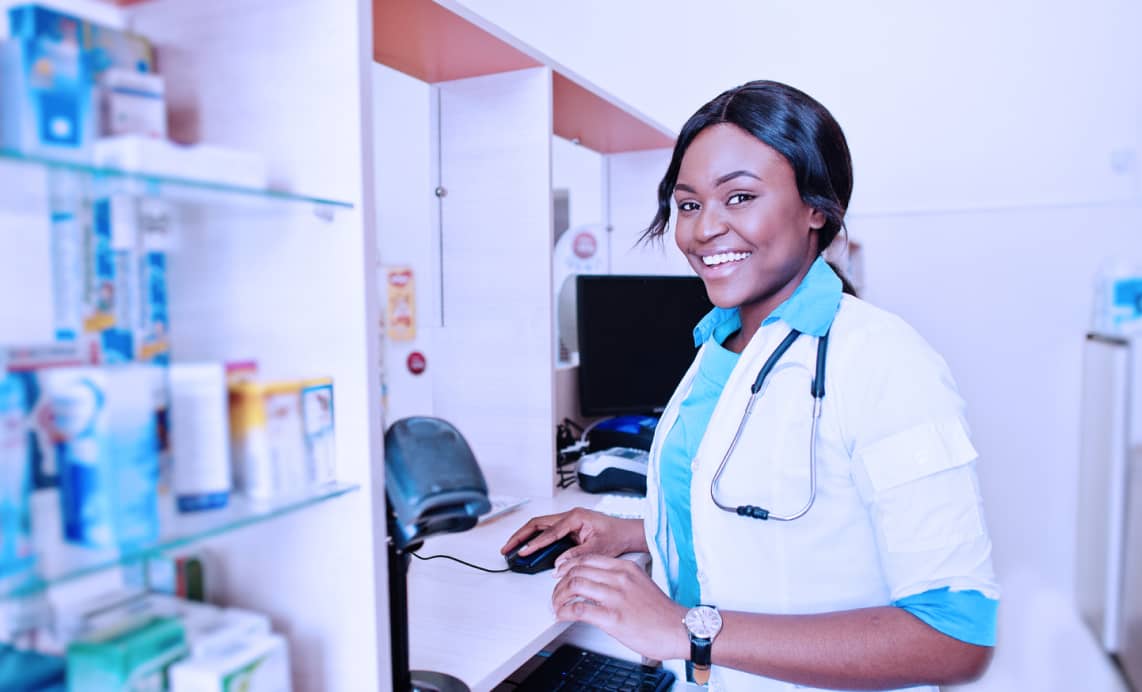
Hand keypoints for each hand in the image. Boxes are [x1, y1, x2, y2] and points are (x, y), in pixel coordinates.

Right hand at [499, 508, 645, 563]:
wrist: (627, 533)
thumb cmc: (616, 536)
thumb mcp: (597, 549)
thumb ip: (576, 556)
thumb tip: (559, 565)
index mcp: (575, 517)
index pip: (549, 532)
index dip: (534, 544)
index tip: (523, 553)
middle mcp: (569, 517)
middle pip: (537, 524)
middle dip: (520, 536)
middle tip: (507, 548)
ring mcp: (567, 522)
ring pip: (539, 527)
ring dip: (525, 536)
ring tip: (512, 548)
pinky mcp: (568, 528)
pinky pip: (546, 532)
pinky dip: (534, 539)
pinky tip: (527, 548)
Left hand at [551, 554, 687, 662]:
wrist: (679, 630)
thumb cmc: (662, 613)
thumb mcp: (640, 584)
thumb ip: (619, 580)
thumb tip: (596, 584)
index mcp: (626, 568)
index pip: (587, 559)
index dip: (568, 566)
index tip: (560, 575)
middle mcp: (619, 578)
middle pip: (576, 571)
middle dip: (560, 583)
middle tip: (556, 593)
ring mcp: (616, 597)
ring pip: (574, 586)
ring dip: (558, 597)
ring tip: (557, 606)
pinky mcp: (612, 617)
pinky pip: (578, 610)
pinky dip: (564, 613)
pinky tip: (561, 616)